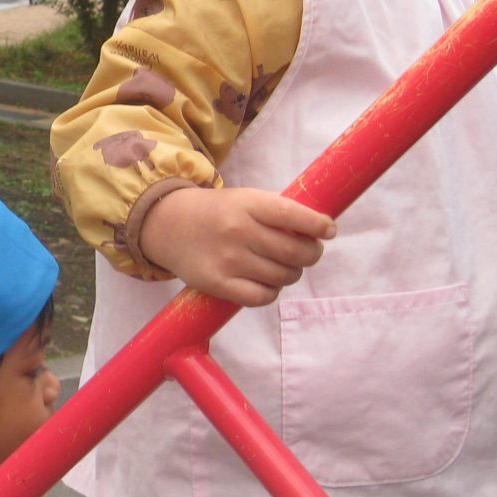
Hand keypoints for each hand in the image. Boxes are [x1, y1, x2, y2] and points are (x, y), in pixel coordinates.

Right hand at [139, 186, 333, 306]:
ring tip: (284, 266)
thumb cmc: (217, 212)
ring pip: (283, 276)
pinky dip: (272, 291)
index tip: (329, 230)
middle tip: (308, 252)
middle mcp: (238, 231)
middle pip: (295, 251)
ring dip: (292, 273)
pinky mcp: (218, 284)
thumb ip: (277, 213)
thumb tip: (319, 233)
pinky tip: (267, 282)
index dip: (317, 225)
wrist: (167, 225)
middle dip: (311, 253)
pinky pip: (262, 296)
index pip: (292, 215)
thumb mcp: (244, 199)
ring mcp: (228, 259)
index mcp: (247, 204)